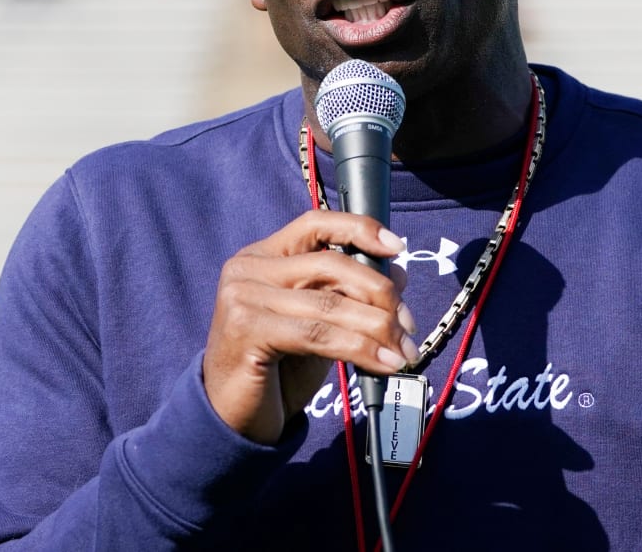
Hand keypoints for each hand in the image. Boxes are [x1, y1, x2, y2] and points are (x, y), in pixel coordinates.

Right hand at [202, 210, 419, 443]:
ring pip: (329, 303)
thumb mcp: (318, 323)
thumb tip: (397, 274)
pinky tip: (384, 364)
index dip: (359, 229)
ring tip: (403, 351)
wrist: (234, 418)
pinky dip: (359, 349)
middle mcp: (248, 268)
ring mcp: (243, 297)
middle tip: (408, 325)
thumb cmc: (277, 369)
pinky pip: (317, 334)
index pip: (315, 223)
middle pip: (330, 264)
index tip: (397, 246)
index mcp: (263, 255)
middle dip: (380, 293)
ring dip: (377, 328)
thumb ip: (348, 294)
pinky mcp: (246, 330)